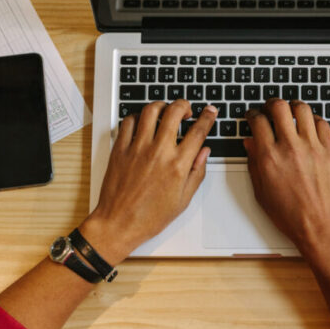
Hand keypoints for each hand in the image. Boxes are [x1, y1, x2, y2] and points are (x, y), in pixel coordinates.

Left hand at [80, 100, 217, 261]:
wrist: (119, 223)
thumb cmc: (150, 216)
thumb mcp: (183, 199)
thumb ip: (197, 172)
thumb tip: (204, 152)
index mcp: (178, 165)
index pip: (198, 131)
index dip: (207, 116)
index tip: (210, 111)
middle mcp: (158, 152)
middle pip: (174, 112)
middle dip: (184, 105)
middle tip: (186, 110)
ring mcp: (137, 148)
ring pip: (151, 111)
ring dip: (162, 106)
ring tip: (165, 111)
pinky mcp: (120, 149)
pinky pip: (129, 122)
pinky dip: (138, 117)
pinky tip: (143, 123)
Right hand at [243, 98, 329, 255]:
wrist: (319, 226)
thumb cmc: (290, 214)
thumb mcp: (261, 191)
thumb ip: (253, 163)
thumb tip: (250, 143)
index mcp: (269, 157)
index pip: (257, 121)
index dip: (252, 113)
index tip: (253, 115)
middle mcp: (290, 148)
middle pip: (279, 107)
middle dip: (271, 104)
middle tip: (270, 108)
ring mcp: (312, 147)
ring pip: (302, 109)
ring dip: (293, 106)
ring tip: (290, 111)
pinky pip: (322, 123)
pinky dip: (313, 120)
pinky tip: (309, 125)